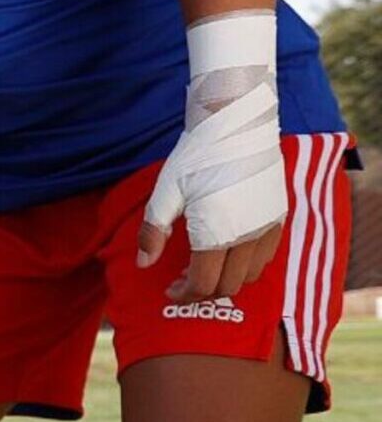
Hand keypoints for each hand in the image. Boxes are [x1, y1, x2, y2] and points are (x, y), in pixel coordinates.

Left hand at [135, 79, 285, 300]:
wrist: (237, 126)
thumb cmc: (196, 158)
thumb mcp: (165, 193)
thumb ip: (153, 232)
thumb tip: (143, 264)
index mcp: (217, 234)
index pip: (203, 283)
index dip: (184, 295)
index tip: (169, 292)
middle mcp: (248, 236)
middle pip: (229, 286)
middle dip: (203, 291)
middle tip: (181, 282)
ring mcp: (268, 228)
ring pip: (251, 275)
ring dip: (227, 280)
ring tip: (203, 268)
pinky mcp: (279, 216)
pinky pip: (267, 257)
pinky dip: (247, 265)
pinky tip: (227, 252)